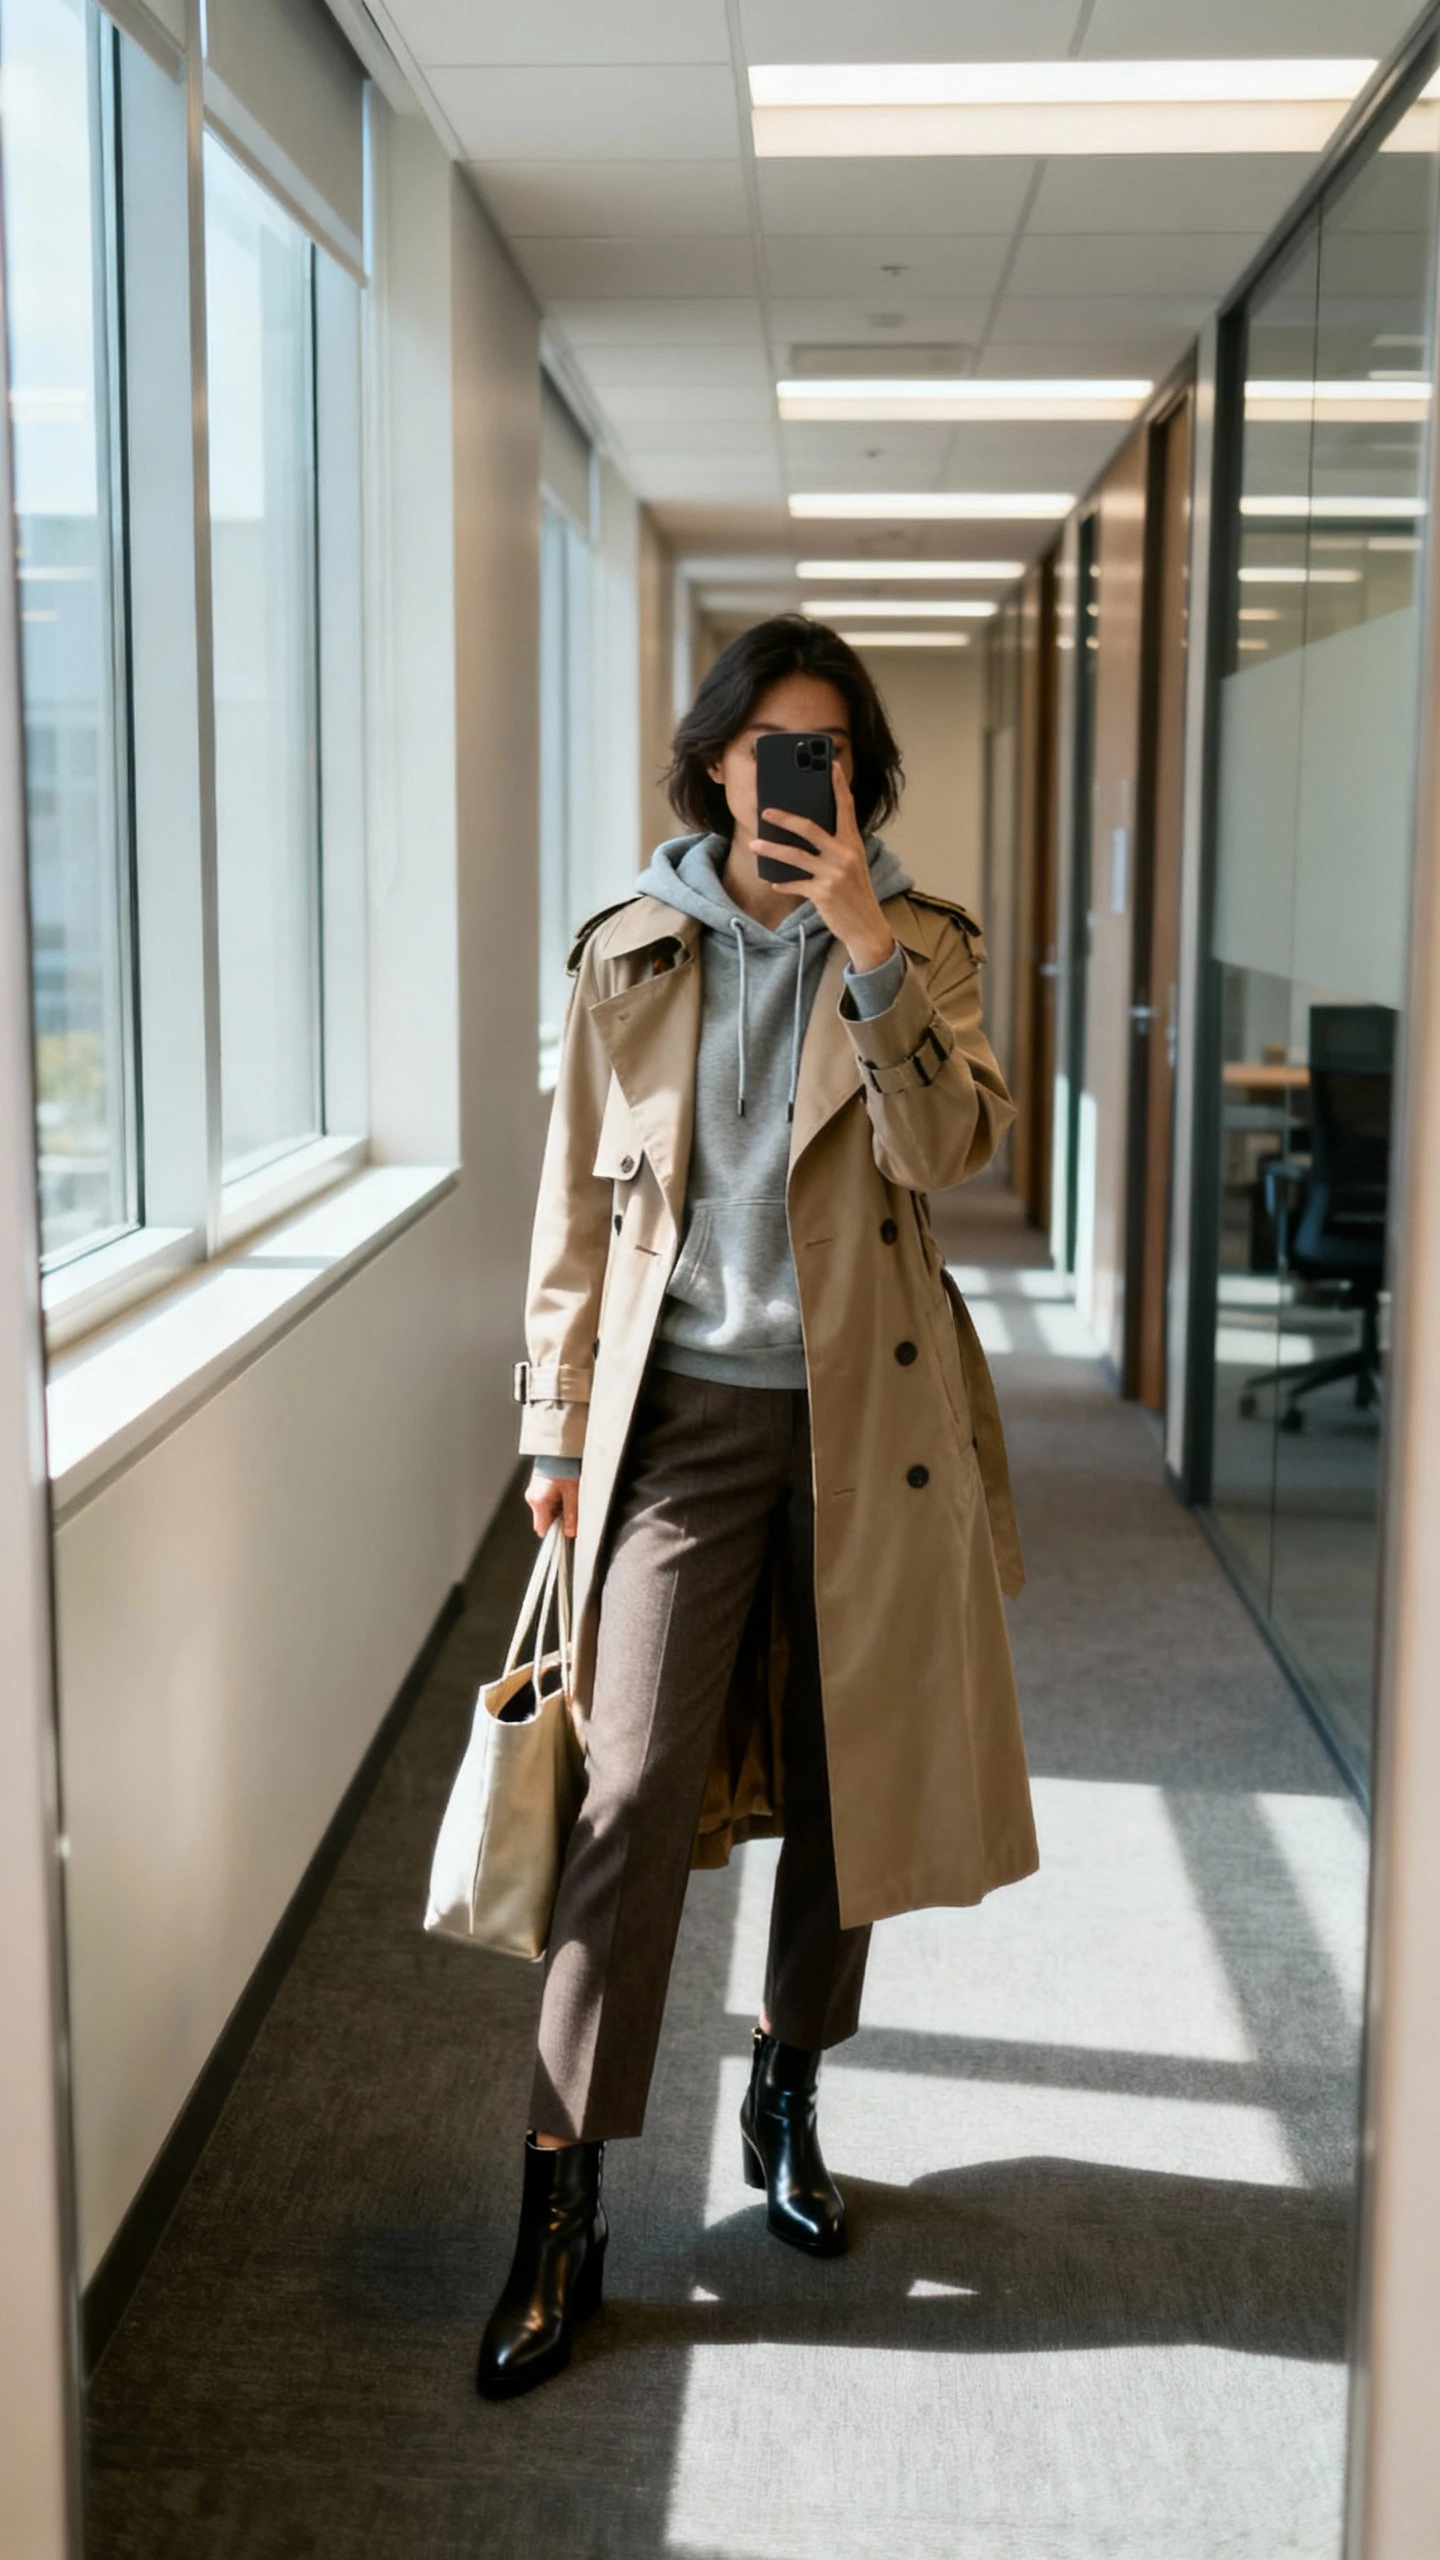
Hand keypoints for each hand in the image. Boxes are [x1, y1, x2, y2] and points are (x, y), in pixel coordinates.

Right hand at [526, 1469, 578, 1538]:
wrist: (560, 1445)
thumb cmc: (565, 1465)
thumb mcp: (573, 1492)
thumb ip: (571, 1514)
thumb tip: (570, 1531)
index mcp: (538, 1501)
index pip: (542, 1529)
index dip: (555, 1533)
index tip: (566, 1531)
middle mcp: (532, 1496)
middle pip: (544, 1518)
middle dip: (558, 1518)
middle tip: (573, 1509)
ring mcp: (534, 1489)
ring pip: (546, 1509)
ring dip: (558, 1507)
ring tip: (570, 1495)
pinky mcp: (538, 1483)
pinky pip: (545, 1498)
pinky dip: (555, 1498)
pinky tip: (565, 1489)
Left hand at [753, 761, 895, 974]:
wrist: (867, 926)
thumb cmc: (856, 893)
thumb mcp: (851, 865)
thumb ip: (836, 847)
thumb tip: (807, 832)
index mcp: (853, 843)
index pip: (846, 808)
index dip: (838, 786)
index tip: (831, 765)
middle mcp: (844, 854)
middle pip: (809, 828)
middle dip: (785, 818)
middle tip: (765, 812)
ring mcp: (833, 874)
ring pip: (795, 855)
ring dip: (771, 850)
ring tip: (755, 844)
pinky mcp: (822, 893)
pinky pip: (795, 884)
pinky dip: (783, 883)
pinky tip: (773, 881)